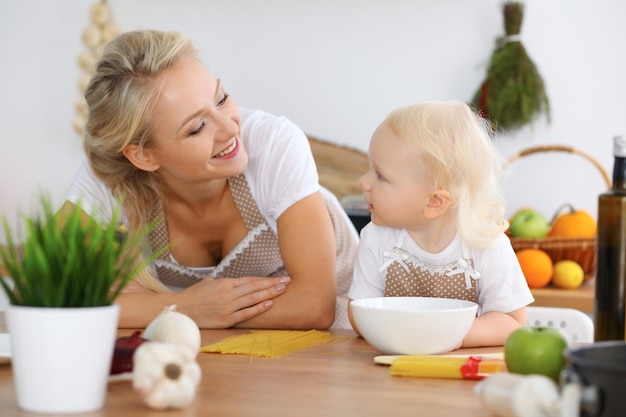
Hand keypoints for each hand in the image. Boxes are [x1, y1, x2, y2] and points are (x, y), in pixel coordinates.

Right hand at [176, 276, 290, 327]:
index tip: (279, 278)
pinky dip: (258, 308)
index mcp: (225, 283)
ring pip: (253, 299)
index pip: (251, 280)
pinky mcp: (226, 320)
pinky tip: (269, 304)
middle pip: (255, 288)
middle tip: (287, 281)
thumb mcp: (209, 283)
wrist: (180, 310)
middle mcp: (228, 294)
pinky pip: (245, 313)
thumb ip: (225, 283)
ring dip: (269, 294)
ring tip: (282, 290)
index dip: (266, 279)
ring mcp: (228, 307)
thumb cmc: (194, 296)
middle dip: (273, 284)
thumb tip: (237, 284)